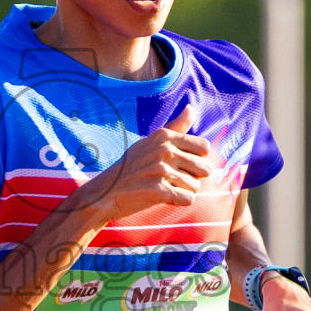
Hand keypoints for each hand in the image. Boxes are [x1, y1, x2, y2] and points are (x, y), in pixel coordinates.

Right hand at [71, 106, 212, 222]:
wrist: (106, 192)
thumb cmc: (132, 168)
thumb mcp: (151, 142)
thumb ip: (175, 127)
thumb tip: (192, 108)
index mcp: (165, 136)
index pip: (204, 148)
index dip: (196, 160)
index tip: (180, 165)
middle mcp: (164, 150)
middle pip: (204, 169)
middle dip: (193, 179)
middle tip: (172, 180)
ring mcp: (161, 170)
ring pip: (196, 187)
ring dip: (183, 192)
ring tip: (164, 189)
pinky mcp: (158, 191)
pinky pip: (188, 200)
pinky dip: (178, 202)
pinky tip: (164, 199)